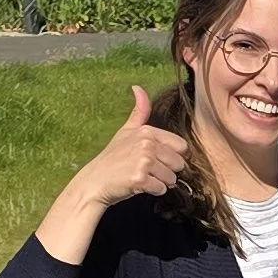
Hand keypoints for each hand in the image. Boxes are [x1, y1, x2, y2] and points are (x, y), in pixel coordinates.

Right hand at [80, 84, 188, 213]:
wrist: (95, 181)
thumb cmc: (113, 158)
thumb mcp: (125, 131)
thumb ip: (139, 111)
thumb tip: (138, 87)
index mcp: (147, 131)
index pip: (181, 146)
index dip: (172, 156)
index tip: (157, 158)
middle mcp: (147, 144)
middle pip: (179, 163)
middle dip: (168, 171)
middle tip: (148, 171)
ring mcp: (143, 161)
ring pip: (172, 178)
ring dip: (161, 182)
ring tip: (143, 178)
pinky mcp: (140, 178)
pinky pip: (161, 189)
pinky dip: (153, 191)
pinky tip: (139, 186)